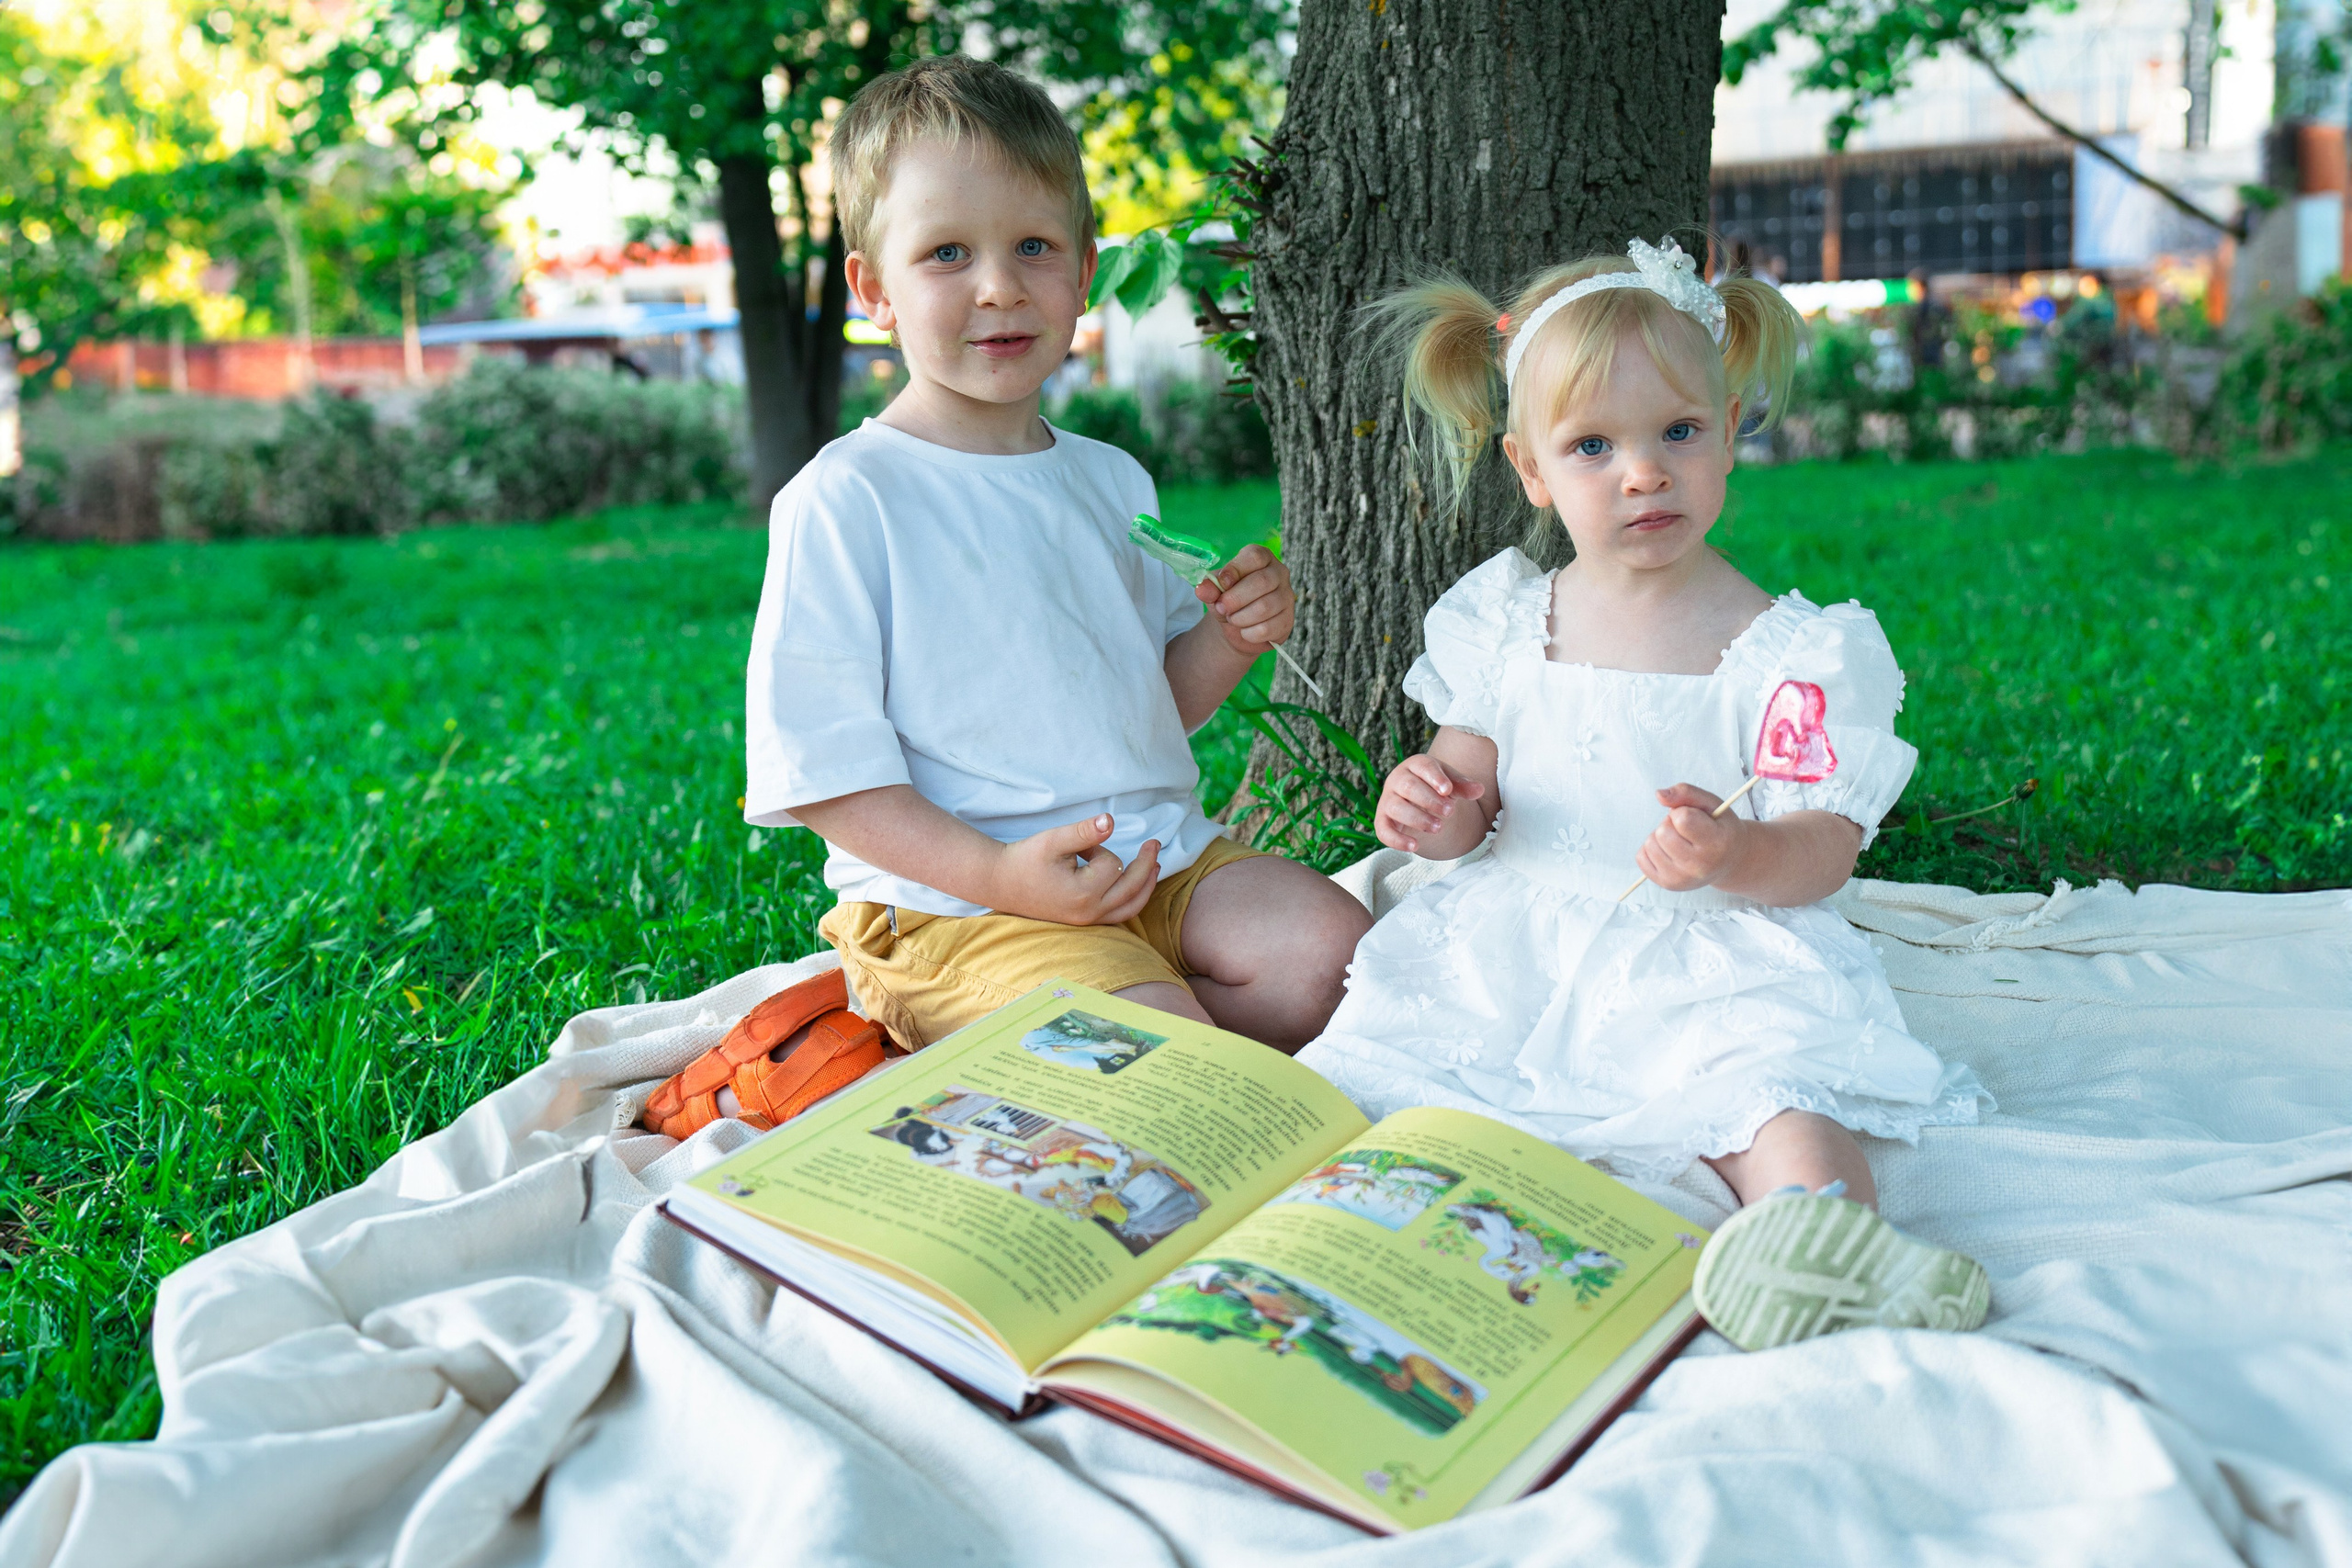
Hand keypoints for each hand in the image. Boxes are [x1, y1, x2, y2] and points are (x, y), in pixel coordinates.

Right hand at [989, 813, 1159, 924]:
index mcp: (1083, 894)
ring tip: (1156, 865)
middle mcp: (1089, 912)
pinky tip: (1137, 884)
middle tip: (1155, 843)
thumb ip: (1084, 832)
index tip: (1079, 846)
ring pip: (1130, 907)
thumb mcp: (1054, 840)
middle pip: (1132, 889)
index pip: (1112, 865)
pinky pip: (1119, 915)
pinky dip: (1133, 899)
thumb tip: (1111, 820)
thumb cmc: (1025, 859)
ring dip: (1146, 885)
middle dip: (1146, 864)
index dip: (1099, 848)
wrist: (1000, 883)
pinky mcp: (1084, 921)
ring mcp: (1087, 920)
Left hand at [1197, 545, 1294, 659]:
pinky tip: (1244, 631)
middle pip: (1261, 582)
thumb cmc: (1229, 600)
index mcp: (1262, 558)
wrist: (1239, 627)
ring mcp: (1287, 597)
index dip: (1235, 570)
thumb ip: (1209, 588)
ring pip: (1265, 607)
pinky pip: (1267, 629)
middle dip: (1235, 599)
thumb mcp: (1216, 591)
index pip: (1254, 556)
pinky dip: (1249, 633)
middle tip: (1222, 608)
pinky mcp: (1287, 621)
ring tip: (1232, 619)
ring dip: (1240, 617)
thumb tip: (1202, 589)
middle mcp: (1279, 573)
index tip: (1221, 583)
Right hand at [1376, 754, 1487, 853]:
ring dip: (1418, 819)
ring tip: (1439, 828)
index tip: (1448, 790)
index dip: (1434, 778)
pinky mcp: (1382, 821)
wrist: (1417, 800)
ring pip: (1396, 807)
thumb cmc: (1435, 788)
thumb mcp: (1451, 785)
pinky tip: (1415, 846)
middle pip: (1409, 786)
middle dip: (1429, 800)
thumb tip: (1479, 789)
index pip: (1423, 767)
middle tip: (1449, 812)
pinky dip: (1397, 840)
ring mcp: (1388, 801)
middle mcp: (1397, 780)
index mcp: (1416, 766)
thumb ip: (1464, 786)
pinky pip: (1383, 830)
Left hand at [1635, 783, 1747, 890]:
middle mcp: (1699, 866)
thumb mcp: (1711, 804)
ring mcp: (1682, 879)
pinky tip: (1670, 851)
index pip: (1682, 819)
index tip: (1695, 817)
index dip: (1683, 811)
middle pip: (1662, 832)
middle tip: (1686, 830)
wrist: (1730, 860)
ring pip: (1650, 843)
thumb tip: (1659, 795)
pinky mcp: (1668, 884)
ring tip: (1680, 840)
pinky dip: (1652, 849)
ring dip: (1661, 836)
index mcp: (1716, 844)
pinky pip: (1641, 857)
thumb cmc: (1719, 827)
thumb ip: (1687, 792)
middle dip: (1670, 824)